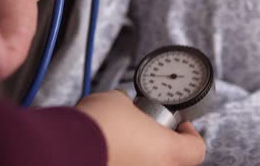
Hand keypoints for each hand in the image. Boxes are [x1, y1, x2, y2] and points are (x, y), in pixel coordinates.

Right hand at [77, 91, 205, 165]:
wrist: (63, 149)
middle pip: (174, 162)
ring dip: (142, 157)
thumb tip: (124, 106)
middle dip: (163, 145)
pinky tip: (109, 152)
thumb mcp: (118, 101)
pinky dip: (123, 162)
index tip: (181, 124)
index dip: (191, 133)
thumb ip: (130, 105)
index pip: (197, 148)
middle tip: (150, 130)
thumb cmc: (97, 126)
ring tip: (124, 141)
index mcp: (168, 152)